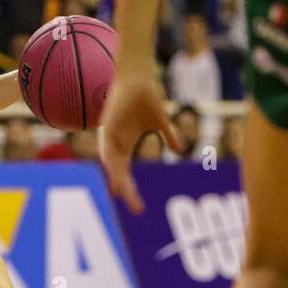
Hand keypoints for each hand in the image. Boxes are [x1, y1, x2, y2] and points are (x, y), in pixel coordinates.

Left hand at [97, 74, 182, 213]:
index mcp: (123, 146)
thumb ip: (169, 136)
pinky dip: (110, 159)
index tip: (138, 207)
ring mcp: (109, 136)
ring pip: (111, 163)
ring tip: (124, 194)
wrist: (138, 78)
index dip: (129, 190)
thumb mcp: (161, 122)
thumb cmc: (146, 98)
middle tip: (137, 209)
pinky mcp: (108, 126)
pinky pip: (108, 146)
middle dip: (126, 190)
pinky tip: (115, 169)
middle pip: (117, 173)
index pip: (124, 174)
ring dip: (117, 178)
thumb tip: (180, 151)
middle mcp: (114, 144)